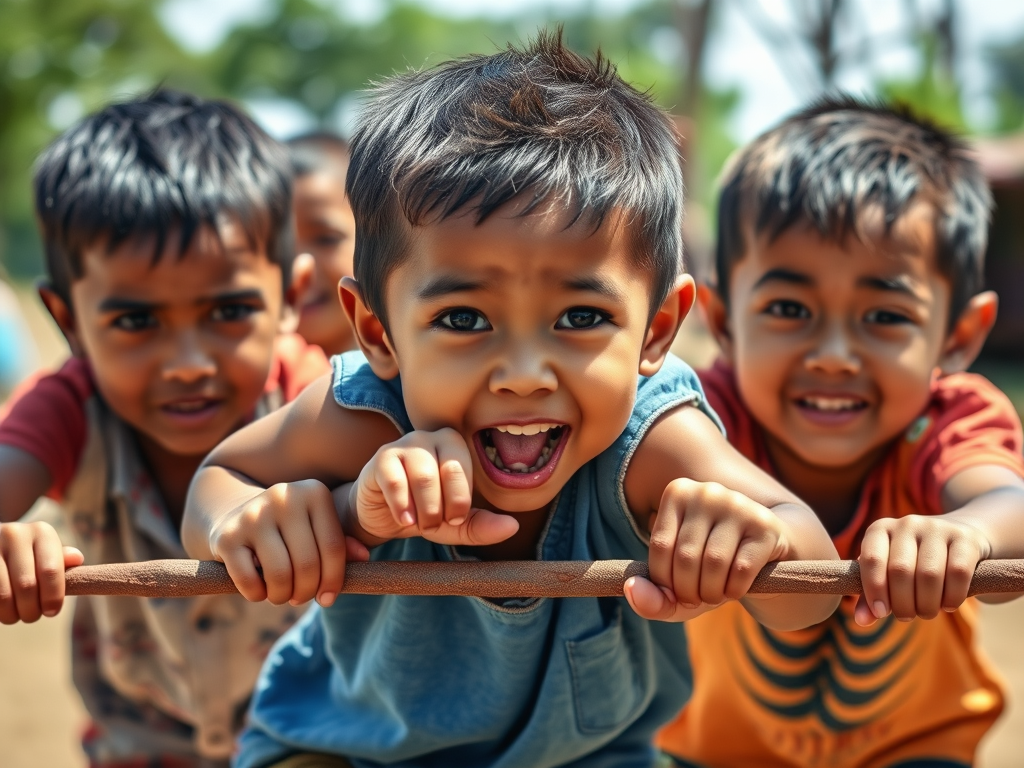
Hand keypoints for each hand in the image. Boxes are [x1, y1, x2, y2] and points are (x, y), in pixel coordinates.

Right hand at [0, 521, 82, 623]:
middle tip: (32, 616)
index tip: (52, 612)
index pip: (50, 570)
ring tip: (15, 615)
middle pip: (27, 585)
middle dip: (31, 609)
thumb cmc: (29, 555)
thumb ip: (61, 561)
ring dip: (11, 613)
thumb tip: (76, 558)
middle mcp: (16, 534)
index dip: (52, 596)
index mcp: (42, 532)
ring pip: (4, 594)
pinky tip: (2, 608)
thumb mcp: (47, 553)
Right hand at [208, 479, 368, 606]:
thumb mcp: (317, 529)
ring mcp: (253, 514)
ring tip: (282, 595)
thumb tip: (363, 558)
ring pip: (280, 575)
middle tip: (301, 598)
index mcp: (314, 493)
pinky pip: (249, 581)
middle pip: (308, 564)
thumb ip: (341, 544)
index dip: (334, 580)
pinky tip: (260, 591)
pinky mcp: (227, 536)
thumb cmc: (288, 531)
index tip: (328, 598)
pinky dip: (257, 595)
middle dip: (307, 592)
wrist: (233, 516)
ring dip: (283, 596)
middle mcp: (284, 497)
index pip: (334, 547)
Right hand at [351, 428, 517, 546]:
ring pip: (424, 475)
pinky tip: (404, 520)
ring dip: (425, 509)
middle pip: (450, 468)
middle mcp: (431, 437)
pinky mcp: (381, 458)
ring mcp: (405, 444)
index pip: (467, 470)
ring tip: (420, 525)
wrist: (380, 515)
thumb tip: (513, 527)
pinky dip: (403, 506)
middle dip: (446, 506)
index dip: (461, 500)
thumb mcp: (453, 524)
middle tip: (436, 524)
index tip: (453, 519)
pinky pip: (395, 480)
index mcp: (455, 446)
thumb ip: (481, 526)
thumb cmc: (422, 511)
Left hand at [625, 479, 787, 621]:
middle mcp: (707, 491)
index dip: (664, 582)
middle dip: (689, 592)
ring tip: (715, 595)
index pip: (659, 546)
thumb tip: (631, 590)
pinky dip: (735, 590)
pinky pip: (741, 569)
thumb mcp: (678, 586)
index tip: (675, 592)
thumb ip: (649, 596)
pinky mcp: (765, 526)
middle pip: (685, 556)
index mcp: (678, 492)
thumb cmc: (712, 569)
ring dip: (712, 593)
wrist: (768, 555)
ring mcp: (739, 505)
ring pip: (714, 562)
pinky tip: (736, 589)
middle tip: (698, 599)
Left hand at [856, 515, 990, 625]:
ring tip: (926, 612)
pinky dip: (952, 597)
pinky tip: (948, 605)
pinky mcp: (966, 539)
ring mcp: (938, 528)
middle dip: (902, 603)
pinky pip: (958, 574)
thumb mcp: (889, 574)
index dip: (874, 589)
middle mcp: (907, 524)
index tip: (881, 613)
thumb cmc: (915, 562)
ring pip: (929, 574)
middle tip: (906, 616)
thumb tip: (861, 621)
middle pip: (900, 570)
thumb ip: (872, 596)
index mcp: (881, 529)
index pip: (871, 559)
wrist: (961, 540)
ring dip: (927, 604)